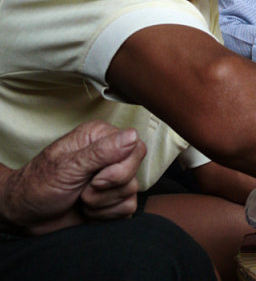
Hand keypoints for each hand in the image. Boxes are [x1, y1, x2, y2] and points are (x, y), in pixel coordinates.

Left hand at [0, 121, 145, 234]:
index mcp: (100, 137)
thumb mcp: (67, 167)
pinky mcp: (113, 200)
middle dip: (108, 188)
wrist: (25, 216)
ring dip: (102, 203)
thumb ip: (102, 152)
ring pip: (132, 192)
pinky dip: (105, 215)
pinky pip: (127, 208)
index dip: (121, 168)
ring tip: (80, 200)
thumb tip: (133, 135)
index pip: (136, 147)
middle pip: (135, 171)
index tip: (96, 179)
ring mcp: (113, 178)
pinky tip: (87, 210)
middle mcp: (110, 155)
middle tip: (84, 190)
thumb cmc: (37, 185)